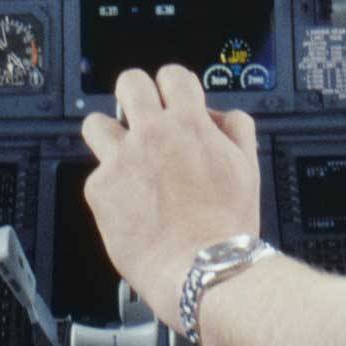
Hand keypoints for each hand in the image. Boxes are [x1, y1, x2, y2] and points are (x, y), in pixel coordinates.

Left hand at [80, 65, 261, 324]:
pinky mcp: (99, 190)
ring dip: (109, 135)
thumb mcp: (248, 166)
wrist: (202, 270)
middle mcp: (150, 135)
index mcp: (189, 124)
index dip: (174, 85)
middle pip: (129, 83)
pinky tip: (128, 205)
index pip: (172, 75)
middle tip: (142, 114)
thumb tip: (218, 115)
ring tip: (122, 155)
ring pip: (96, 123)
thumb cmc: (227, 228)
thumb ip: (235, 129)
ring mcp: (120, 161)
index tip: (173, 97)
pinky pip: (96, 175)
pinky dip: (110, 187)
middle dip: (136, 94)